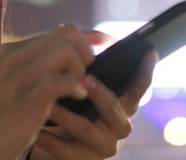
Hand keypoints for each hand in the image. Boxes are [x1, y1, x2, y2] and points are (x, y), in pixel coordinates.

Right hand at [0, 24, 94, 158]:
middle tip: (89, 75)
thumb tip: (59, 67)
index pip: (57, 31)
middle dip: (87, 51)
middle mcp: (14, 58)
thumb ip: (26, 73)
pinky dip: (76, 88)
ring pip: (67, 50)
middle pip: (66, 33)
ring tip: (78, 91)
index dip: (87, 37)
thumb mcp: (3, 88)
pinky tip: (78, 98)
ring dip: (81, 70)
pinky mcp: (28, 98)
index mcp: (9, 53)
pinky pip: (63, 81)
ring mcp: (20, 76)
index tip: (106, 43)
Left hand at [29, 40, 156, 158]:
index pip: (139, 88)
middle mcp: (117, 126)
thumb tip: (103, 38)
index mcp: (121, 106)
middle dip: (101, 94)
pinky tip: (36, 128)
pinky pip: (63, 148)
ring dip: (66, 114)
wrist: (49, 143)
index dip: (146, 71)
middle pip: (116, 108)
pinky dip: (48, 136)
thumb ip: (91, 68)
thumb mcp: (82, 88)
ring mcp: (101, 146)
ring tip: (48, 104)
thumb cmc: (69, 109)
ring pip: (86, 128)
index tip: (149, 51)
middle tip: (84, 80)